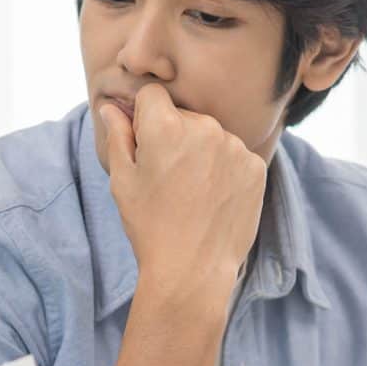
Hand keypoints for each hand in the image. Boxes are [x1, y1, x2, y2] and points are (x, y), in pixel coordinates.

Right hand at [99, 84, 265, 319]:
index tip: (144, 145)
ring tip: (191, 192)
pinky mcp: (256, 166)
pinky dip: (223, 169)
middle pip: (183, 115)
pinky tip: (211, 197)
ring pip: (210, 135)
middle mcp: (205, 128)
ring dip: (200, 152)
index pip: (152, 95)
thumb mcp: (123, 179)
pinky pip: (234, 154)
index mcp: (166, 127)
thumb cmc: (150, 225)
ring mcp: (235, 147)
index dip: (143, 117)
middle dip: (172, 135)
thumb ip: (117, 135)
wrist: (193, 270)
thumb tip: (110, 106)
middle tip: (167, 178)